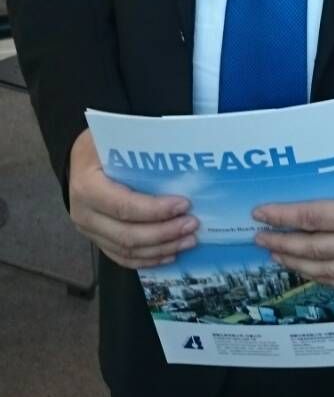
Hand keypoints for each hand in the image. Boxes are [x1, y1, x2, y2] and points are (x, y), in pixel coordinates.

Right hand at [68, 128, 197, 269]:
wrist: (78, 160)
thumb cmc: (101, 146)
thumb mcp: (115, 138)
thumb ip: (141, 149)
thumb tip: (179, 158)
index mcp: (87, 187)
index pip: (124, 206)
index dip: (155, 210)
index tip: (184, 205)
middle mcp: (84, 214)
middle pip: (127, 234)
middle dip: (164, 233)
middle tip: (192, 225)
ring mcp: (89, 231)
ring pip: (127, 250)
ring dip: (161, 248)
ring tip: (188, 241)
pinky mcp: (96, 240)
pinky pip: (122, 257)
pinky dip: (147, 259)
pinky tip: (169, 254)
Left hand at [253, 147, 333, 288]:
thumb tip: (306, 185)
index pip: (310, 218)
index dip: (281, 217)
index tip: (259, 213)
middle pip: (312, 249)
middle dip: (281, 243)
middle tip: (259, 238)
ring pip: (326, 271)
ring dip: (296, 264)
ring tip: (277, 254)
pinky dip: (323, 278)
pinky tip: (308, 270)